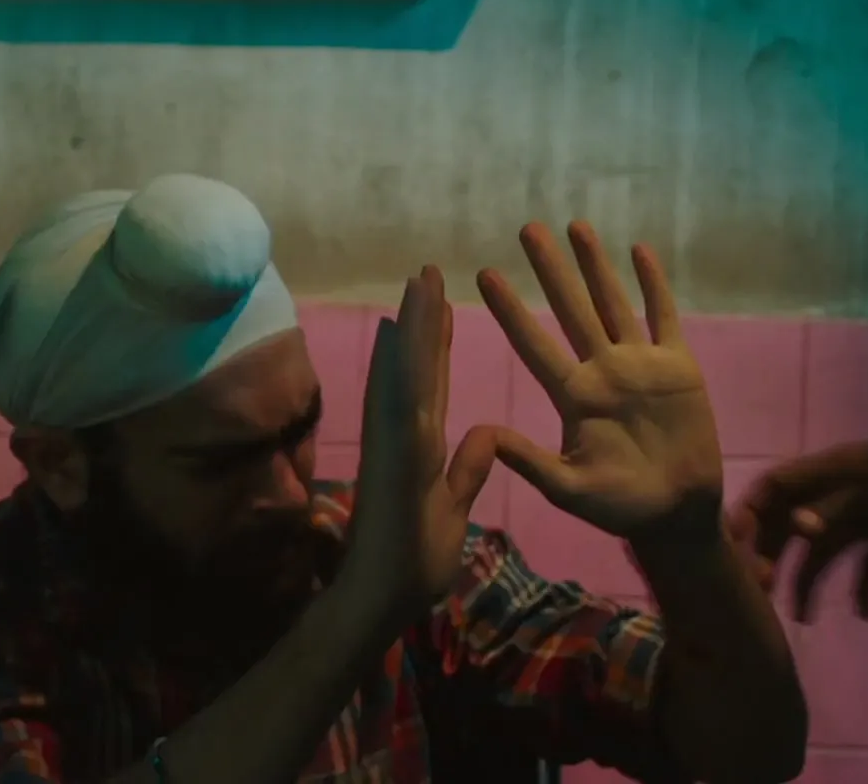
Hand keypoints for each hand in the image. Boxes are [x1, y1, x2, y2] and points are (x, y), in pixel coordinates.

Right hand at [342, 266, 496, 621]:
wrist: (383, 599)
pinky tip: (405, 334)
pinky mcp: (395, 459)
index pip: (430, 383)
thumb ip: (466, 471)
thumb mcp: (453, 507)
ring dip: (411, 327)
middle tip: (428, 269)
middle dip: (421, 318)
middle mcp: (401, 436)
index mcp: (418, 445)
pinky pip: (404, 406)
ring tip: (419, 280)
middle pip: (414, 366)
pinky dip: (405, 369)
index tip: (440, 301)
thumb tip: (484, 434)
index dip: (434, 342)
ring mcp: (395, 445)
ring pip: (406, 374)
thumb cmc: (413, 562)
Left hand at [477, 221, 724, 540]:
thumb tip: (485, 435)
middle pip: (571, 309)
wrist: (677, 514)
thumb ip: (531, 462)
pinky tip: (639, 251)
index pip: (534, 345)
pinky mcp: (677, 367)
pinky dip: (653, 284)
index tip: (485, 275)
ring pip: (612, 303)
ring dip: (595, 265)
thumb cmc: (622, 508)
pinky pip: (663, 317)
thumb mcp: (570, 489)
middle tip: (526, 228)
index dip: (512, 310)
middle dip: (550, 269)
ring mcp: (640, 365)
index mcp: (574, 397)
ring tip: (575, 224)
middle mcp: (602, 371)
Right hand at [743, 428, 867, 620]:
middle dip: (770, 556)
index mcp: (836, 470)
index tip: (732, 555)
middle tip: (762, 595)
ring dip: (808, 580)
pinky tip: (865, 613)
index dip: (749, 515)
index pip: (775, 488)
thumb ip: (846, 506)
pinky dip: (862, 590)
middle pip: (791, 523)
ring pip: (825, 549)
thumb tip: (800, 531)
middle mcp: (845, 493)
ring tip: (802, 618)